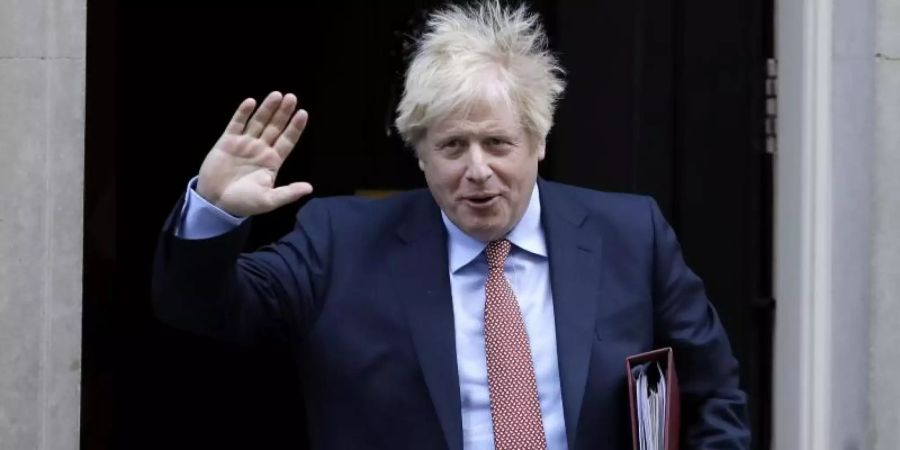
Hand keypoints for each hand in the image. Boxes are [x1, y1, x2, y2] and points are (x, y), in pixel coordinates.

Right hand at [196, 91, 312, 216]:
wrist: (215, 202)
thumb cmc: (243, 202)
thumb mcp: (268, 200)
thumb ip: (288, 193)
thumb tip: (309, 188)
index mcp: (272, 161)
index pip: (287, 141)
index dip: (295, 128)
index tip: (303, 114)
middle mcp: (261, 149)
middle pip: (275, 127)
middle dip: (283, 113)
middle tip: (292, 97)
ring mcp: (244, 143)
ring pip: (258, 122)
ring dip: (267, 108)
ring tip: (276, 95)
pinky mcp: (227, 141)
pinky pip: (236, 124)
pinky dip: (243, 113)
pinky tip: (251, 102)